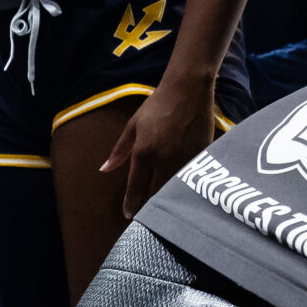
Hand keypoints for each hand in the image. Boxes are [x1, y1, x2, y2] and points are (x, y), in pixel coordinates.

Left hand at [100, 74, 215, 218]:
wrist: (189, 90)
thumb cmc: (157, 105)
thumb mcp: (133, 125)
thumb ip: (119, 150)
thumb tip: (104, 169)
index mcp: (144, 152)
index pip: (136, 187)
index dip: (131, 204)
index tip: (129, 216)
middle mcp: (164, 159)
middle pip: (156, 193)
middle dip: (150, 206)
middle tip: (145, 216)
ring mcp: (185, 159)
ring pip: (175, 189)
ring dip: (168, 199)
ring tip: (163, 209)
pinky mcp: (202, 156)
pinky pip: (192, 178)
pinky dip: (186, 186)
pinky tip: (183, 193)